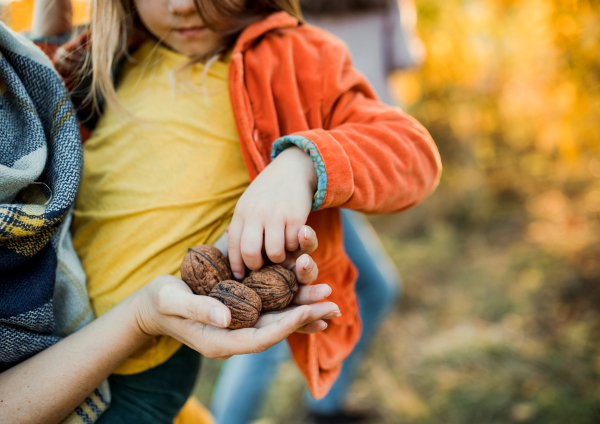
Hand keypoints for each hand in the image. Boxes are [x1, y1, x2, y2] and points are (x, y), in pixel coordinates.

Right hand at [132, 274, 336, 359]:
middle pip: (276, 329)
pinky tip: (309, 293)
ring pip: (278, 318)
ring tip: (329, 297)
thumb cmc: (160, 301)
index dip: (284, 325)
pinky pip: (271, 308)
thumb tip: (225, 316)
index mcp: (220, 340)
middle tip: (332, 304)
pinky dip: (291, 302)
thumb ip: (197, 308)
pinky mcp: (242, 308)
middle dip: (305, 316)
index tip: (307, 311)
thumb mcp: (172, 301)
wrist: (156, 302)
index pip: (259, 337)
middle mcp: (235, 334)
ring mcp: (239, 322)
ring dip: (304, 307)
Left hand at [228, 146, 317, 278]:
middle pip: (250, 252)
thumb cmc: (268, 191)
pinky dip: (294, 246)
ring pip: (274, 252)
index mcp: (241, 211)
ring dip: (278, 257)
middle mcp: (256, 213)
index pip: (233, 245)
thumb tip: (229, 243)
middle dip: (256, 266)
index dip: (236, 265)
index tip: (240, 276)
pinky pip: (293, 243)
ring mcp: (276, 214)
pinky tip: (293, 238)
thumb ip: (241, 222)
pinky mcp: (296, 216)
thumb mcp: (249, 202)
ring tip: (280, 252)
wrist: (293, 168)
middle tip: (262, 267)